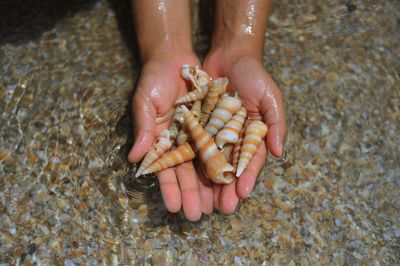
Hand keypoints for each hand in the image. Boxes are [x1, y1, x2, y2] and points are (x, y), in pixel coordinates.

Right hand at [128, 51, 212, 220]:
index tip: (174, 207)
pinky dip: (224, 162)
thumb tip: (134, 158)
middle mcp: (180, 142)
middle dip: (192, 194)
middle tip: (197, 216)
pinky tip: (230, 179)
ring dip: (210, 186)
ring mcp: (197, 135)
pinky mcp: (213, 125)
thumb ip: (143, 129)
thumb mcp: (145, 101)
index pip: (164, 170)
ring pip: (205, 165)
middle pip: (187, 173)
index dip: (169, 188)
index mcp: (161, 141)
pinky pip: (220, 146)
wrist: (175, 57)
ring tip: (217, 206)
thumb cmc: (154, 79)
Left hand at [203, 51, 286, 213]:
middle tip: (222, 208)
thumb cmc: (254, 76)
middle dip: (226, 188)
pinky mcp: (198, 127)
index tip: (242, 194)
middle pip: (229, 168)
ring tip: (203, 203)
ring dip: (207, 183)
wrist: (229, 55)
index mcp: (252, 137)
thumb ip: (276, 124)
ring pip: (209, 162)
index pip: (251, 161)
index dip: (247, 177)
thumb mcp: (270, 97)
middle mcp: (233, 139)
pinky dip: (189, 162)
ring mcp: (214, 134)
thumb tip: (279, 153)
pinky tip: (184, 178)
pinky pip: (193, 145)